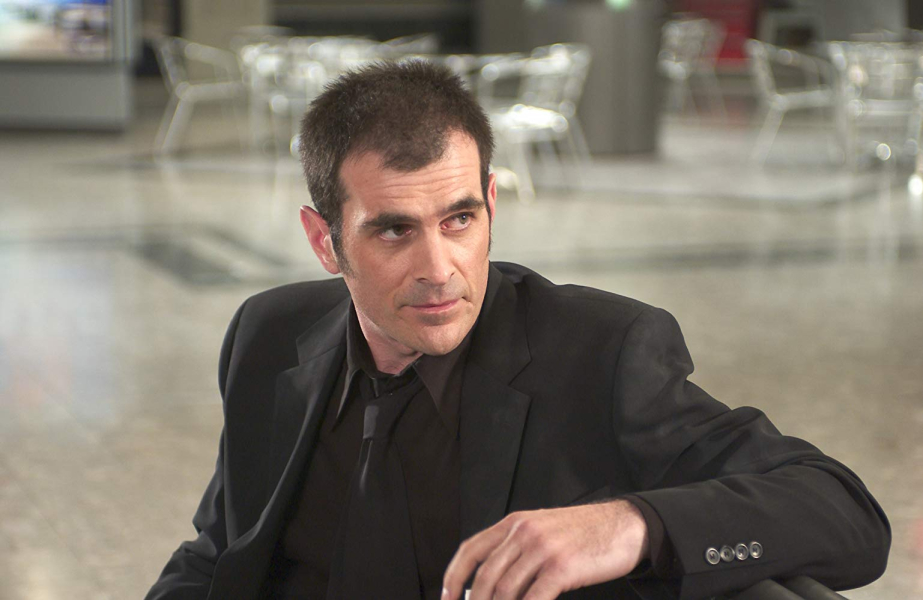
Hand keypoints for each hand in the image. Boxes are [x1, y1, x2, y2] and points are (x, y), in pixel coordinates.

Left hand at [442, 499, 649, 599]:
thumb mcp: (543, 529)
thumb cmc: (584, 533)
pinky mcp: (562, 567)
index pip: (471, 549)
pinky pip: (532, 599)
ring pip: (506, 591)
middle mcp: (524, 532)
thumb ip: (516, 548)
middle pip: (485, 576)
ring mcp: (542, 548)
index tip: (447, 597)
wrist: (624, 526)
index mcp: (515, 522)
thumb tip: (490, 582)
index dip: (454, 577)